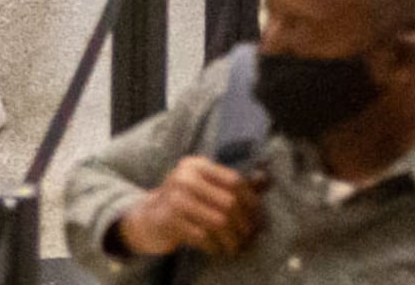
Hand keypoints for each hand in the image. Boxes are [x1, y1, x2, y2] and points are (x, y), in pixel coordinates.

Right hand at [118, 157, 263, 259]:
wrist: (148, 218)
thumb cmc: (184, 202)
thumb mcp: (205, 187)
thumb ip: (232, 184)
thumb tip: (265, 178)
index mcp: (195, 165)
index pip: (234, 181)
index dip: (251, 201)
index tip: (256, 218)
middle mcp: (184, 178)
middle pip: (229, 203)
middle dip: (244, 224)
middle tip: (248, 237)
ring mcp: (174, 199)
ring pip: (219, 221)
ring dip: (232, 239)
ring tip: (236, 246)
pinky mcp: (169, 220)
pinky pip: (203, 236)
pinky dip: (214, 246)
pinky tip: (216, 248)